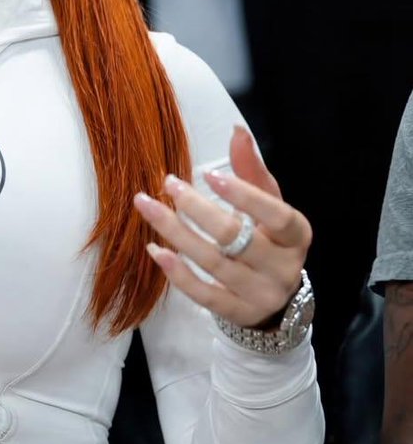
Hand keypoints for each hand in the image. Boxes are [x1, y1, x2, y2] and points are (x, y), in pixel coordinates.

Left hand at [133, 125, 311, 327]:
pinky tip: (154, 250)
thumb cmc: (268, 236)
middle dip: (197, 209)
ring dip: (176, 234)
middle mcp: (283, 267)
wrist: (276, 294)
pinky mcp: (238, 313)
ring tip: (147, 207)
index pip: (276, 215)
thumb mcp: (268, 203)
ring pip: (214, 264)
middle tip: (168, 183)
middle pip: (235, 238)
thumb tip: (236, 130)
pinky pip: (204, 295)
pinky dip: (177, 273)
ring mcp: (262, 294)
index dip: (244, 195)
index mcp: (296, 235)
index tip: (208, 174)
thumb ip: (251, 170)